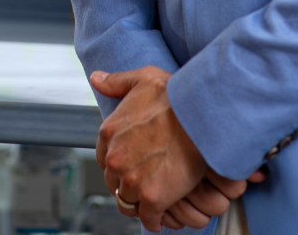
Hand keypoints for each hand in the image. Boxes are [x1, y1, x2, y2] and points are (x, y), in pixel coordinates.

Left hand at [92, 66, 261, 230]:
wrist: (201, 115)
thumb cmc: (176, 95)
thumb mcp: (143, 78)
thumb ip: (117, 81)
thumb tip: (96, 78)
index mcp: (109, 132)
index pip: (104, 157)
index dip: (120, 161)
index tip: (134, 161)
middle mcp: (115, 158)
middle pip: (114, 181)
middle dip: (128, 182)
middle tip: (147, 178)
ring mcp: (131, 179)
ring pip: (128, 202)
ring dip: (139, 201)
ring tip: (155, 196)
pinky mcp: (151, 198)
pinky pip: (148, 218)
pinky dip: (154, 219)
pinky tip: (163, 213)